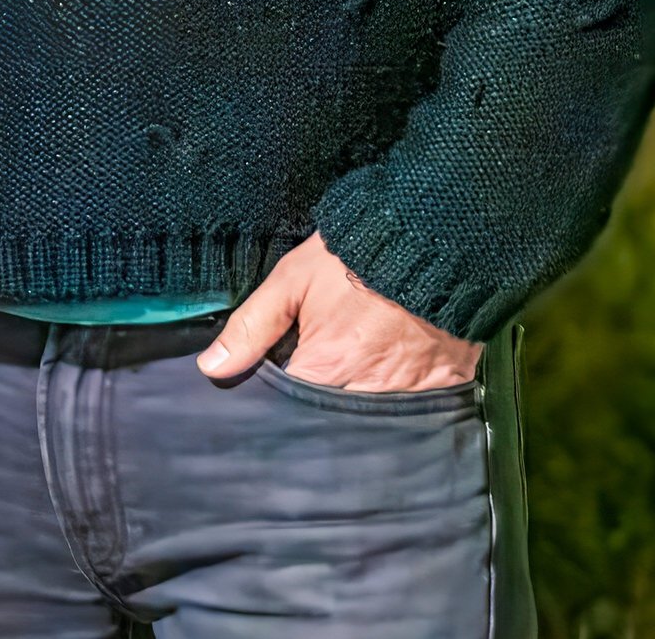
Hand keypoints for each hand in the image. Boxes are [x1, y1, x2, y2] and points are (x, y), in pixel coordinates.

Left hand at [199, 232, 482, 392]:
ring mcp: (410, 392)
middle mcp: (369, 391)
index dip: (277, 399)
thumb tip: (211, 368)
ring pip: (370, 417)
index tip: (274, 383)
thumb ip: (252, 327)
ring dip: (356, 400)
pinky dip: (398, 396)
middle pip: (330, 418)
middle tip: (317, 368)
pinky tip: (390, 369)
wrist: (432, 236)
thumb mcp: (292, 281)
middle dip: (317, 404)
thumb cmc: (355, 256)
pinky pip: (413, 408)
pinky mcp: (442, 387)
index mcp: (326, 368)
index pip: (288, 408)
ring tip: (354, 366)